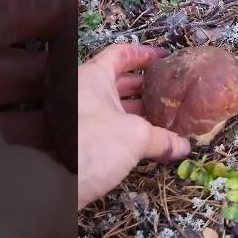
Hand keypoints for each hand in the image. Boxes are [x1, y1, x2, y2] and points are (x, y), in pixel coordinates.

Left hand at [0, 0, 75, 237]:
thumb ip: (93, 175)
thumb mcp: (32, 194)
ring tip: (84, 134)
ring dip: (34, 117)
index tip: (82, 13)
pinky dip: (7, 150)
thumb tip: (146, 160)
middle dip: (51, 70)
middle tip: (98, 86)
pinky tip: (45, 174)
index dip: (43, 2)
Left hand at [78, 43, 190, 208]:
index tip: (162, 57)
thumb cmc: (93, 145)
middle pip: (117, 81)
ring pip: (111, 106)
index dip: (143, 54)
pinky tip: (145, 142)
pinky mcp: (76, 139)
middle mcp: (82, 92)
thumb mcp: (136, 137)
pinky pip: (105, 126)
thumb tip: (183, 146)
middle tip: (167, 91)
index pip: (120, 53)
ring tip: (162, 117)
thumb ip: (162, 138)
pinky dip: (126, 130)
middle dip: (143, 87)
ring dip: (136, 112)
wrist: (54, 183)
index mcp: (94, 77)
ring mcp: (78, 116)